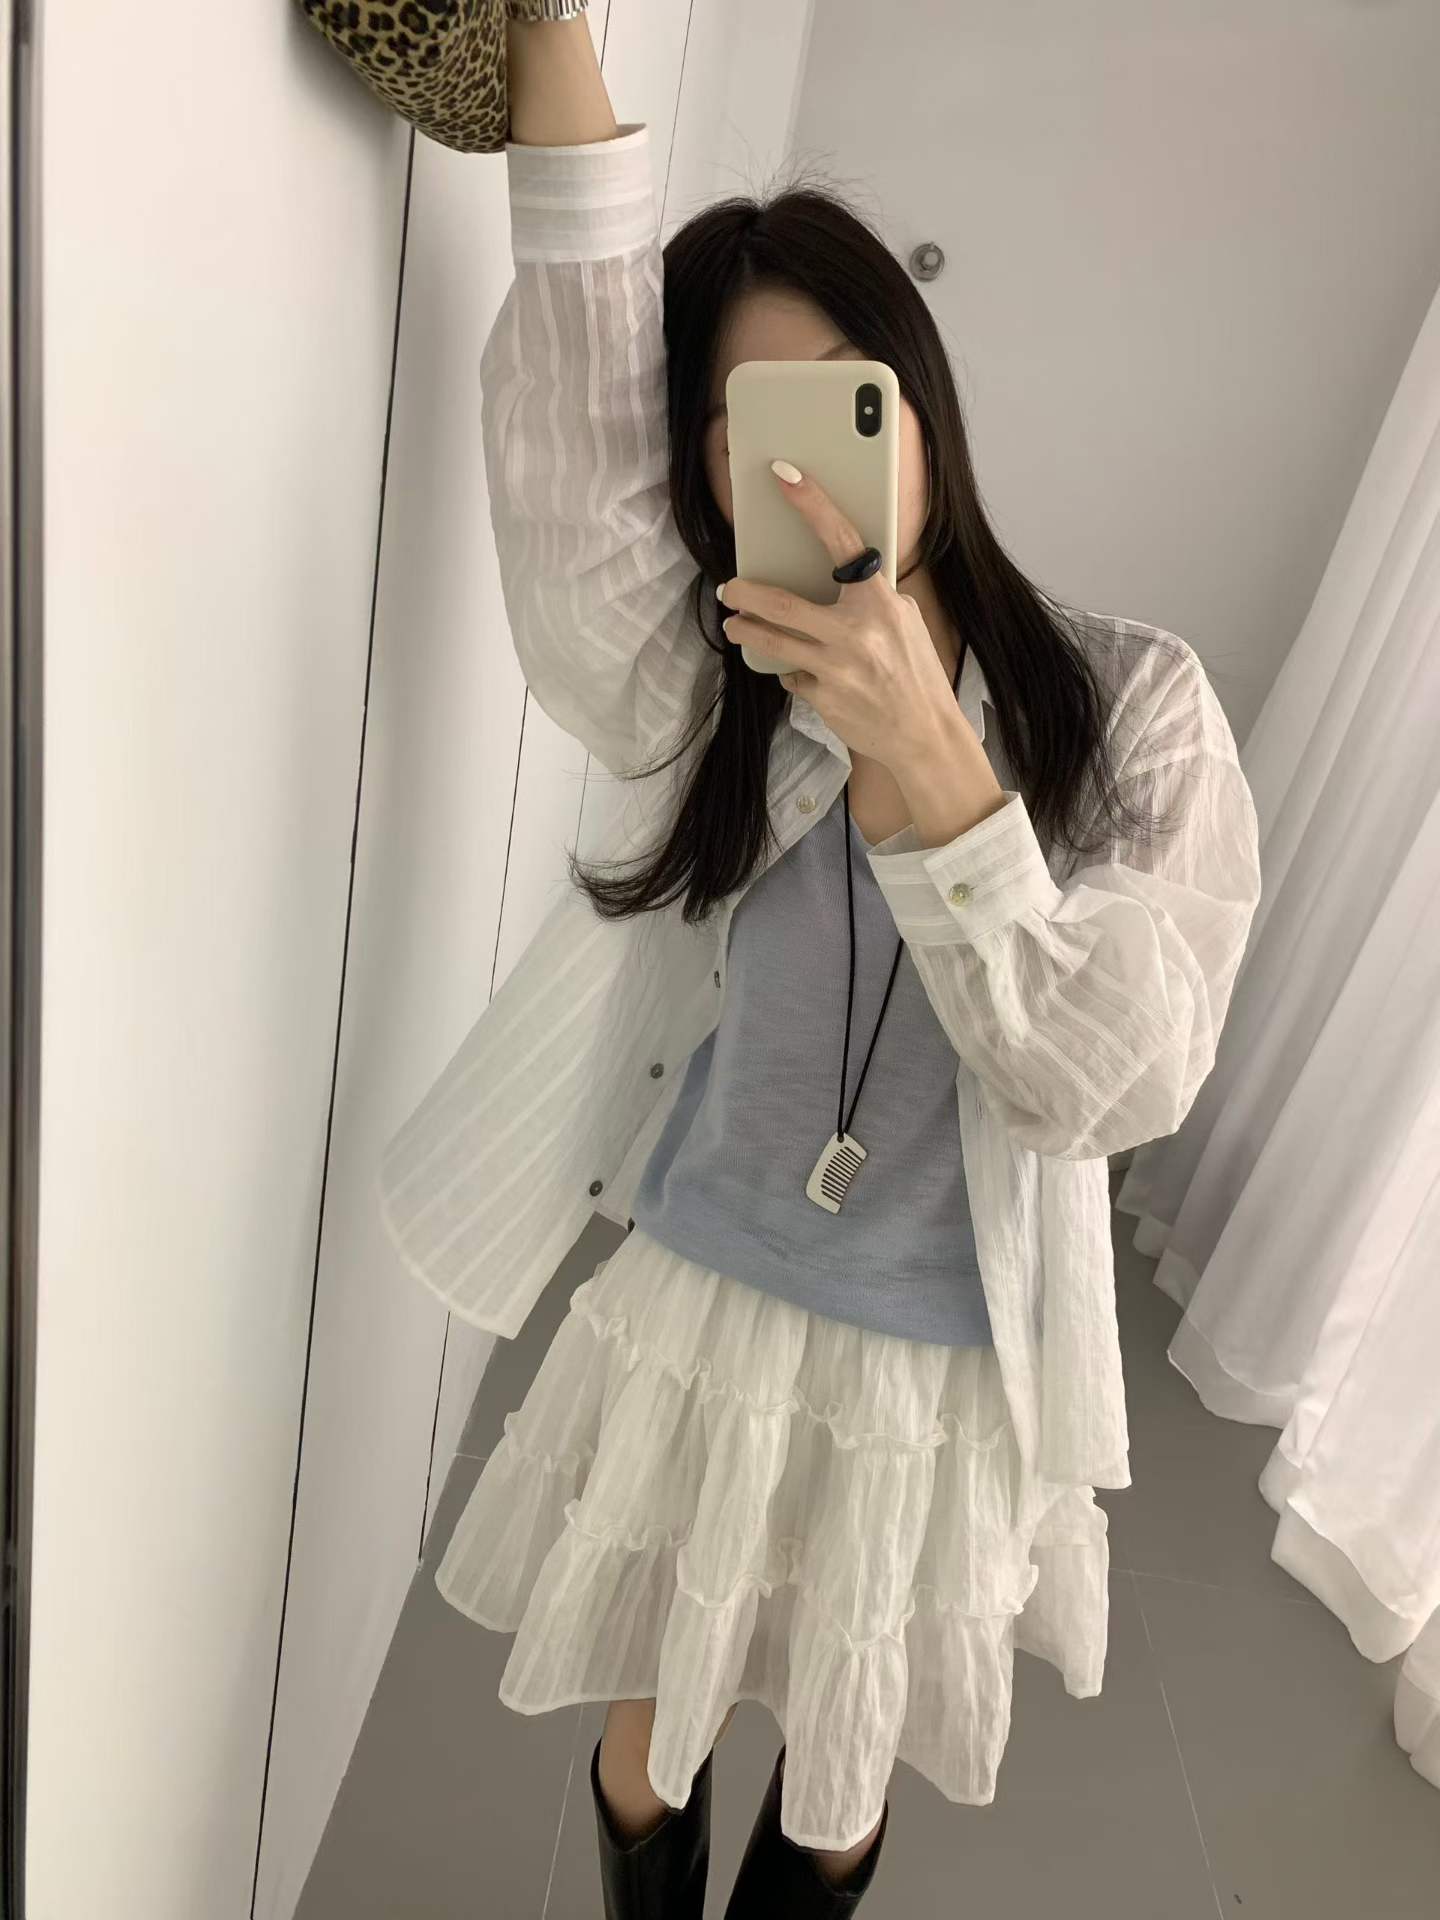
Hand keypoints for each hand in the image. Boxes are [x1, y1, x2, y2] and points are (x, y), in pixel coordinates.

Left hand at [717, 462, 967, 770]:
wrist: (925, 734)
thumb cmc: (915, 671)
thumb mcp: (904, 621)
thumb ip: (870, 597)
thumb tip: (834, 575)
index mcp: (880, 602)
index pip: (840, 540)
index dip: (812, 504)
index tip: (785, 475)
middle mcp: (856, 632)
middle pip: (781, 604)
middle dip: (745, 593)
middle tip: (729, 588)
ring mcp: (836, 668)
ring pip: (772, 641)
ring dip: (746, 631)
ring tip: (736, 625)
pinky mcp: (823, 698)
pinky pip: (792, 676)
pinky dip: (795, 672)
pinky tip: (810, 677)